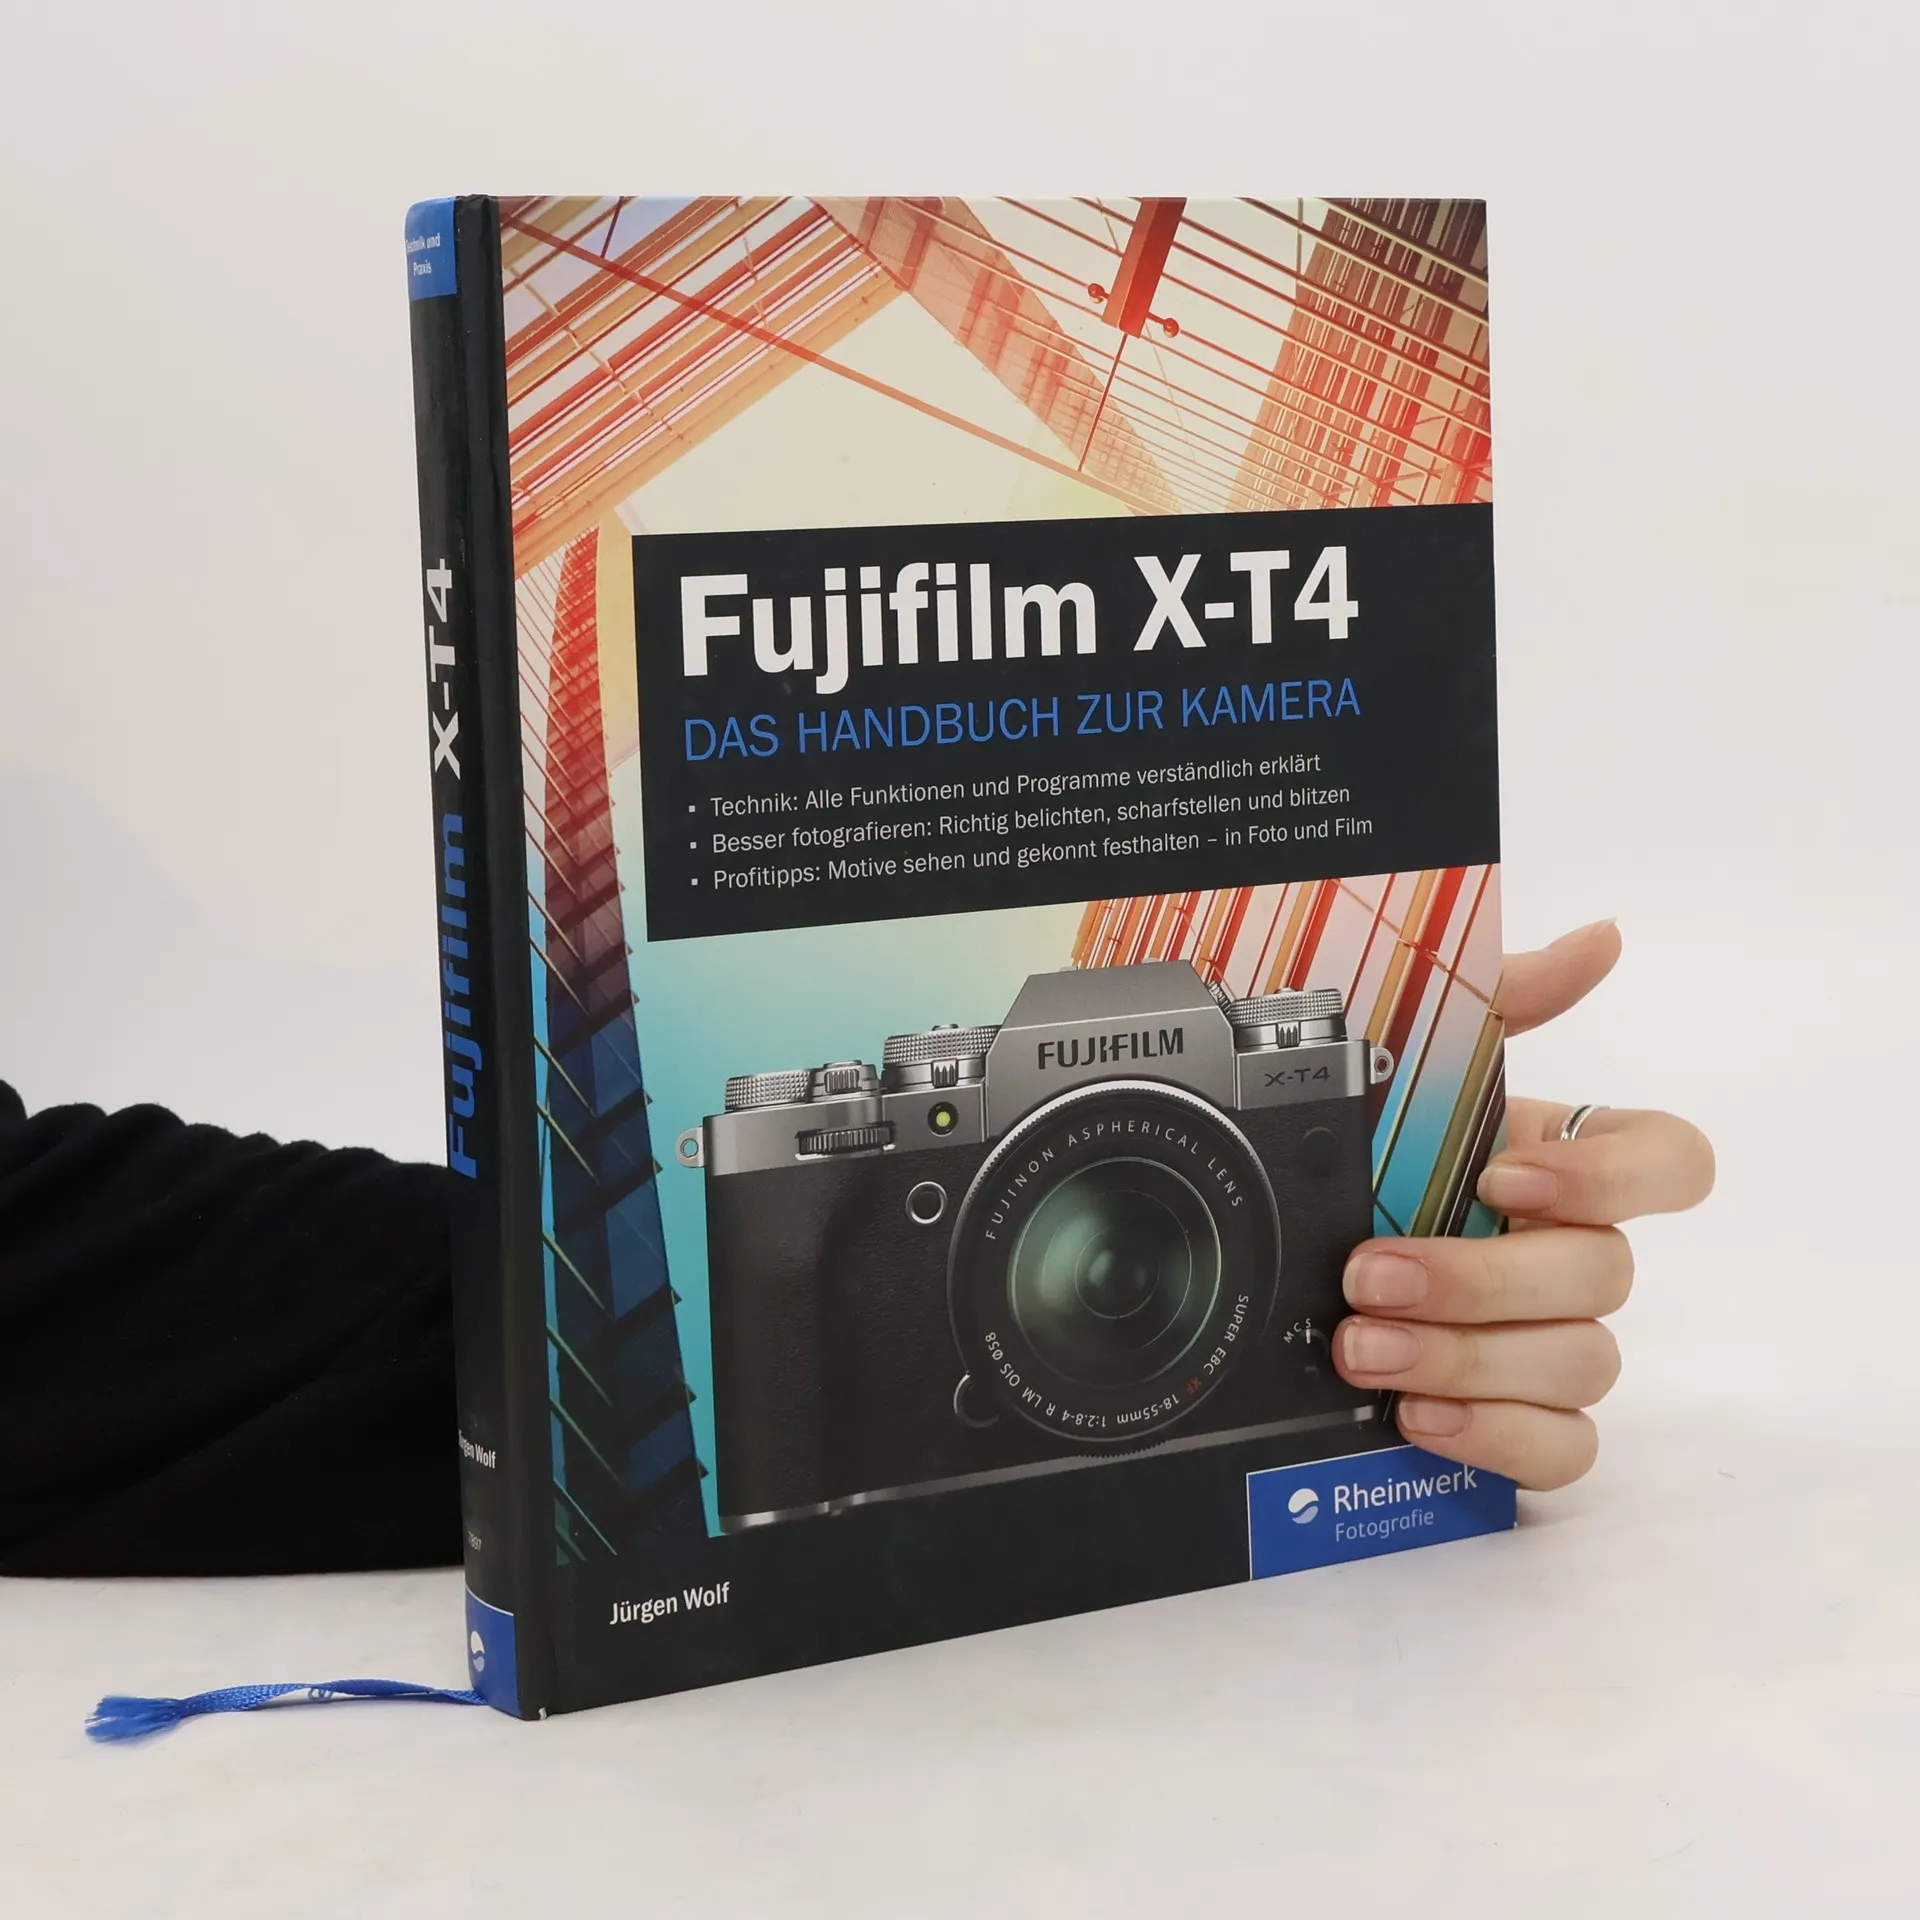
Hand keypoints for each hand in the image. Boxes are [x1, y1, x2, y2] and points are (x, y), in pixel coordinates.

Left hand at [1331, 920, 1714, 1488]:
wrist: (1262, 1256)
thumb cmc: (1356, 1162)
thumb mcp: (1398, 1071)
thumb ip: (1495, 1002)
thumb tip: (1599, 937)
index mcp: (1553, 1163)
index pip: (1670, 1159)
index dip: (1610, 1172)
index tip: (1503, 1175)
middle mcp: (1567, 1254)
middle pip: (1602, 1274)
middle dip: (1480, 1278)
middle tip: (1369, 1276)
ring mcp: (1553, 1345)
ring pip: (1581, 1364)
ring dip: (1467, 1357)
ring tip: (1361, 1349)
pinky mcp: (1523, 1425)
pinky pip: (1562, 1450)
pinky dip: (1495, 1436)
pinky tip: (1417, 1414)